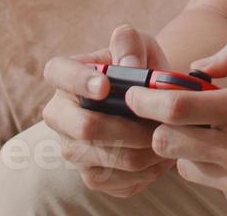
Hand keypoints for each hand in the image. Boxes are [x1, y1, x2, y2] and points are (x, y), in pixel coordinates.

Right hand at [39, 24, 178, 197]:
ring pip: (108, 159)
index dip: (78, 81)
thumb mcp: (138, 44)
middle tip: (158, 122)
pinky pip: (121, 181)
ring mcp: (73, 150)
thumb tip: (129, 67)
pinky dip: (149, 171)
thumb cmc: (139, 67)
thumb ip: (130, 44)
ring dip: (145, 150)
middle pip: (85, 128)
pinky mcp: (92, 176)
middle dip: (128, 127)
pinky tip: (164, 155)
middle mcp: (59, 116)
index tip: (106, 86)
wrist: (148, 103)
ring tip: (170, 137)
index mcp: (64, 76)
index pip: (57, 73)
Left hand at [129, 35, 226, 214]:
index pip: (174, 109)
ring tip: (220, 135)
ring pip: (186, 165)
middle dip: (160, 126)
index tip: (134, 93)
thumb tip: (198, 67)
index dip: (145, 100)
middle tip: (175, 113)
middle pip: (166, 142)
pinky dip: (219, 170)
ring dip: (190, 148)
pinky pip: (214, 186)